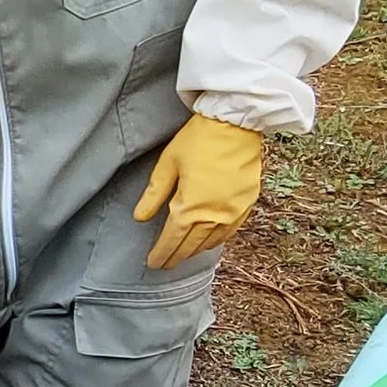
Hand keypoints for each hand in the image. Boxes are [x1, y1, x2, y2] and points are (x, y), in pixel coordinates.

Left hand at [133, 113, 265, 269]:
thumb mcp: (168, 164)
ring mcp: (233, 213)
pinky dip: (217, 240)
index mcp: (190, 208)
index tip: (153, 263)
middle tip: (166, 264)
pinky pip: (230, 232)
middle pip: (191, 246)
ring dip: (196, 250)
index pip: (172, 241)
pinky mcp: (247, 205)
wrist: (235, 123)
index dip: (161, 254)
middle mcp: (213, 217)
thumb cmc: (198, 139)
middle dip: (177, 256)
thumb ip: (154, 194)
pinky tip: (210, 241)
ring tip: (184, 254)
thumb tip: (140, 217)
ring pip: (211, 242)